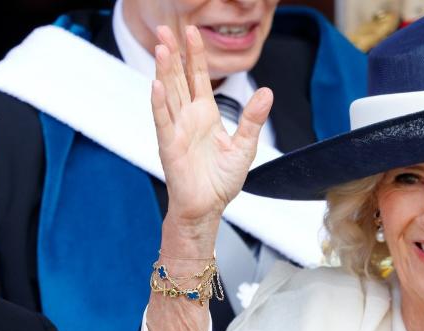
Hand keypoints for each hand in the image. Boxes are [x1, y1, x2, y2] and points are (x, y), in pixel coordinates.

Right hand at [150, 25, 270, 237]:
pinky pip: (163, 121)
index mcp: (206, 115)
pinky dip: (159, 103)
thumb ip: (253, 119)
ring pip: (168, 94)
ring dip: (164, 70)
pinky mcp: (169, 147)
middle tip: (165, 29)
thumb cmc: (220, 182)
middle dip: (173, 54)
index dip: (195, 55)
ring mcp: (177, 131)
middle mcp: (188, 119)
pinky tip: (157, 85)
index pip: (198, 78)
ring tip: (161, 47)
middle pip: (178, 79)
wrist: (207, 209)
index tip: (191, 32)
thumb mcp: (244, 147)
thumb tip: (267, 92)